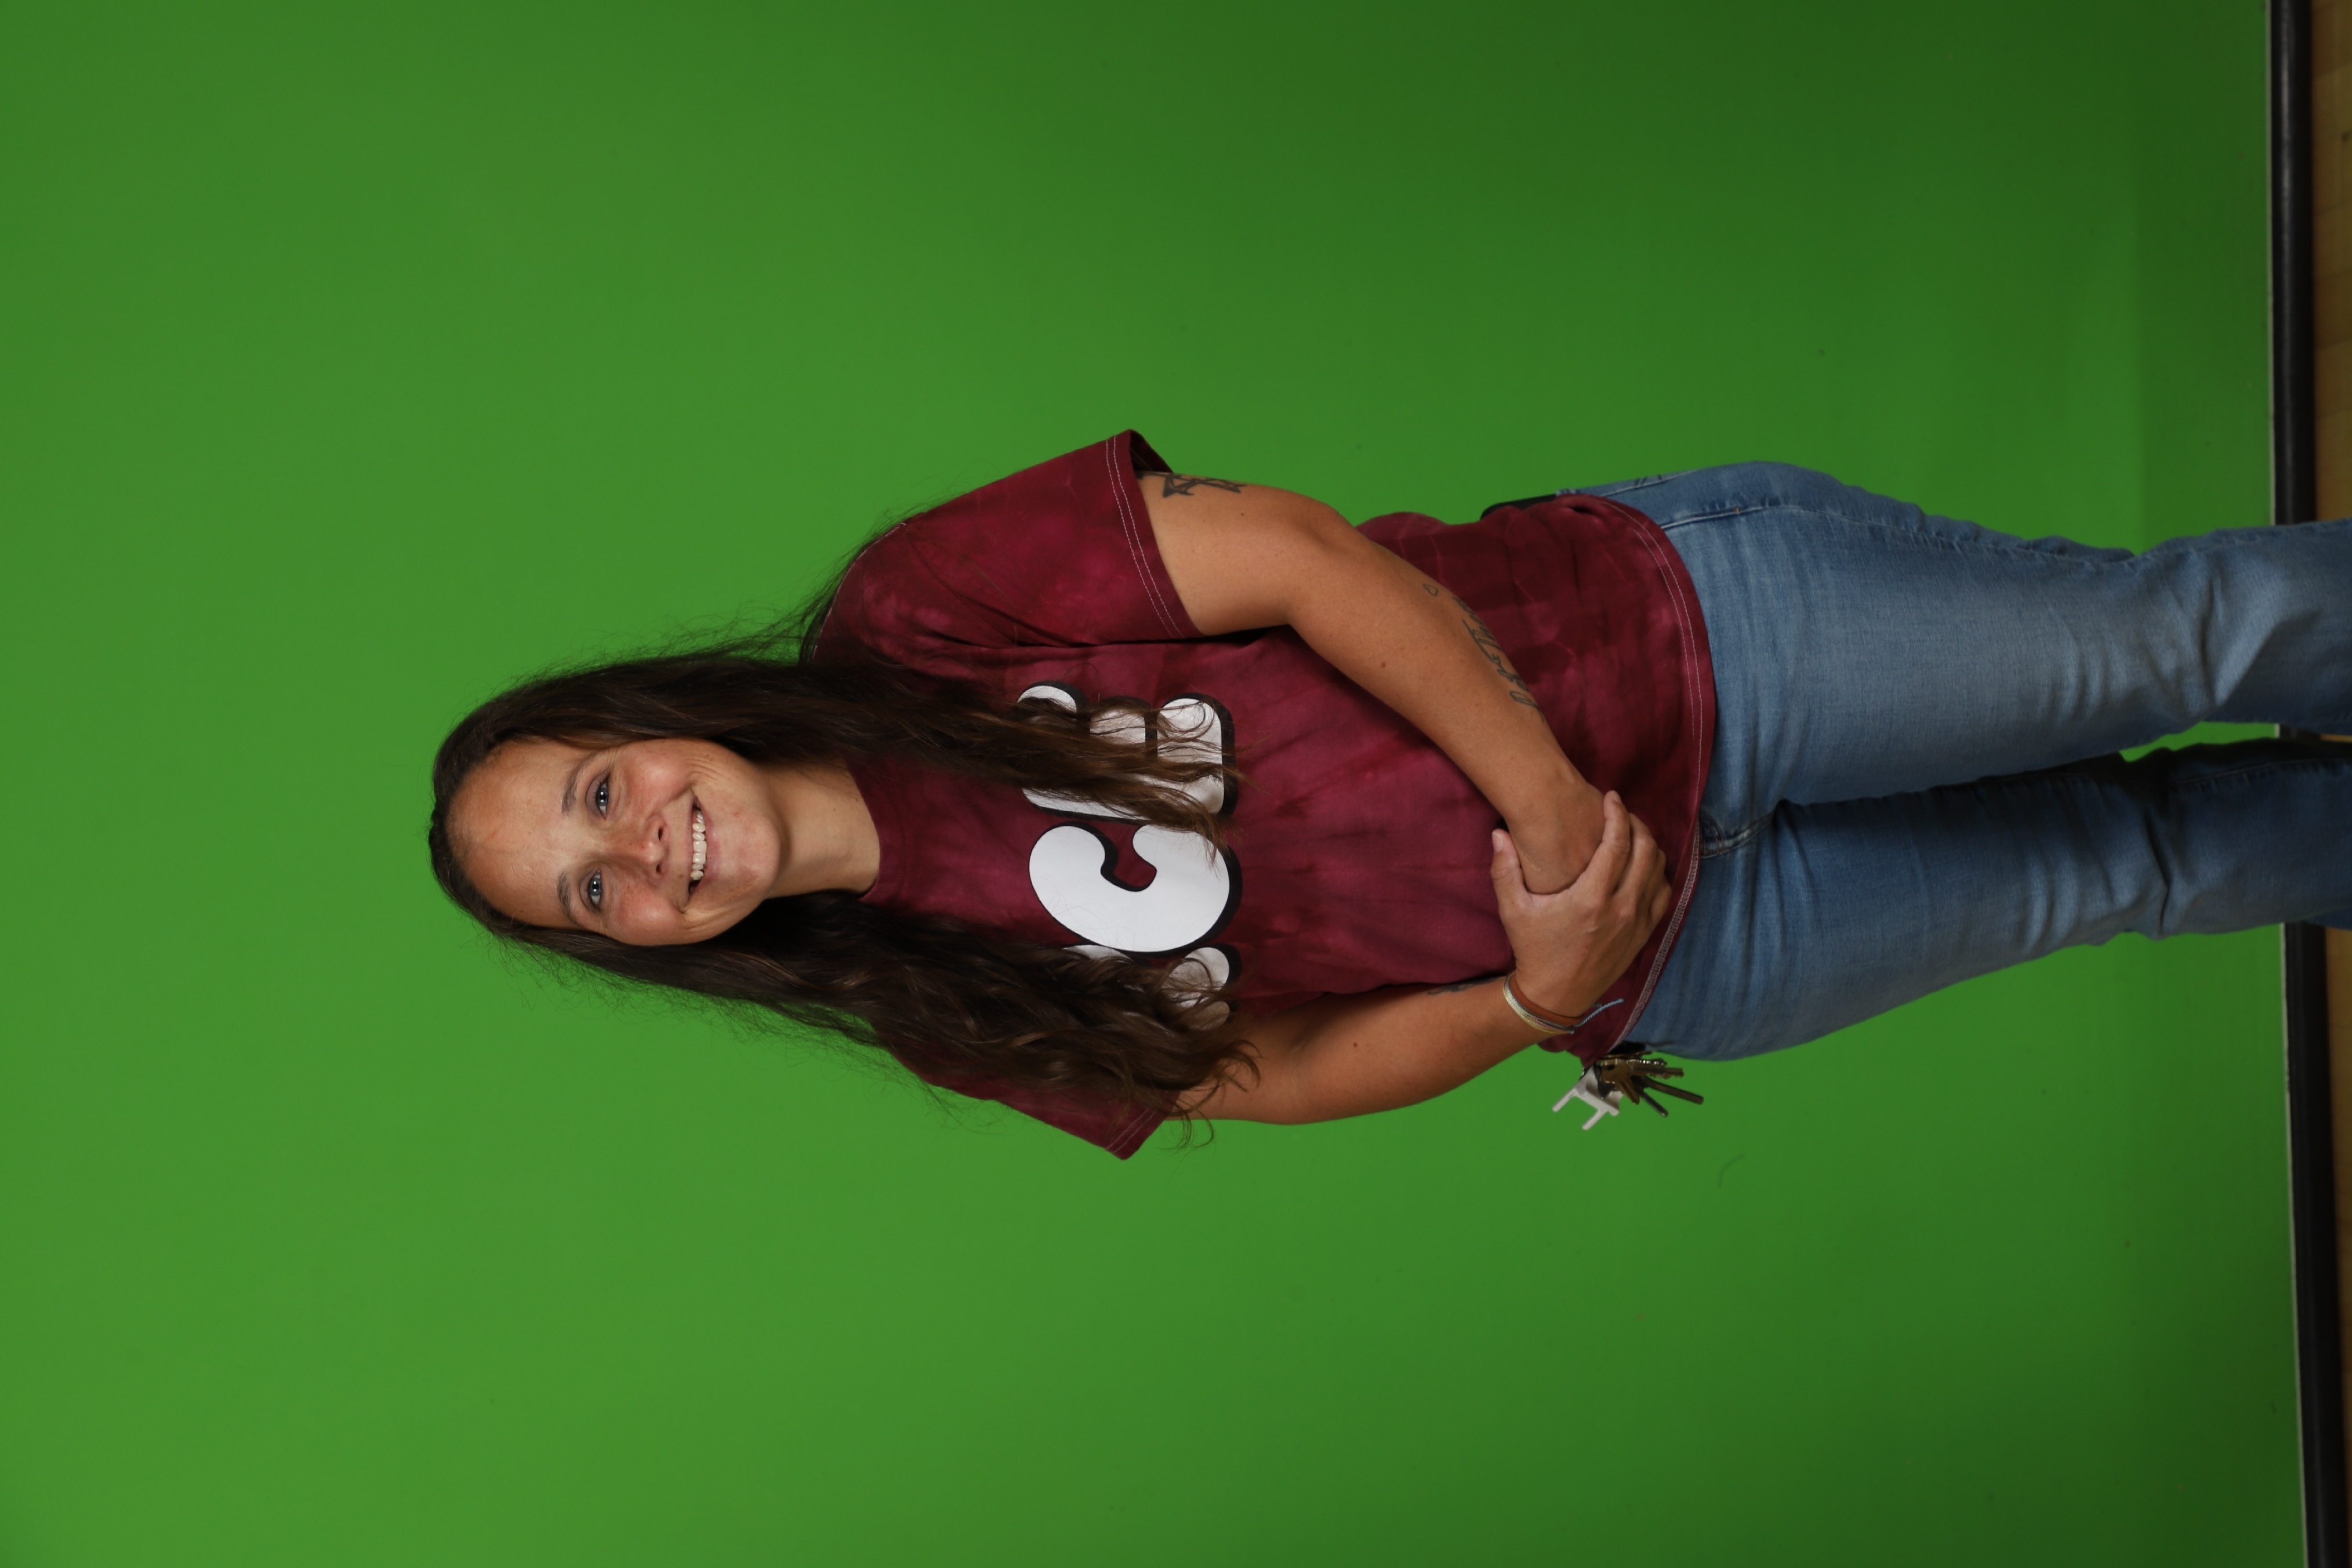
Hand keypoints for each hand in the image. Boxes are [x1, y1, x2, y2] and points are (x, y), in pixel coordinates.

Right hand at [1489, 791, 1673, 1020]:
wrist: (1556, 995)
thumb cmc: (1534, 949)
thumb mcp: (1512, 910)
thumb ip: (1504, 870)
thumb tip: (1498, 833)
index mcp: (1590, 898)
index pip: (1617, 843)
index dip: (1617, 814)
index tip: (1611, 797)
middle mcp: (1621, 908)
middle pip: (1646, 851)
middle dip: (1637, 824)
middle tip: (1622, 813)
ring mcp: (1637, 922)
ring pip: (1659, 871)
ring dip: (1649, 847)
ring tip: (1633, 835)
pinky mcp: (1644, 934)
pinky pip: (1664, 894)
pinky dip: (1658, 874)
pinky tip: (1643, 867)